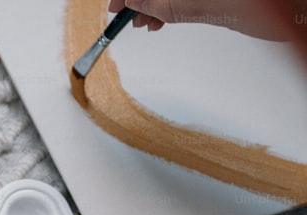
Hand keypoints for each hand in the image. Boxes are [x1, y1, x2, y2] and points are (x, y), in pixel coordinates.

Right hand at [108, 0, 290, 39]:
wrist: (291, 11)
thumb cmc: (263, 4)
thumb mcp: (205, 6)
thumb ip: (168, 4)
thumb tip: (135, 2)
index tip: (115, 3)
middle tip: (125, 15)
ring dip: (149, 5)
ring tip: (143, 22)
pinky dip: (165, 7)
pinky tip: (158, 19)